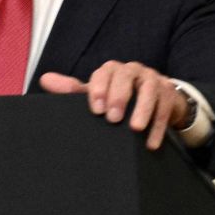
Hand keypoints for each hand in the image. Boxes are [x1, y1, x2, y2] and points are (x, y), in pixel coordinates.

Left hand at [39, 61, 188, 150]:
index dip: (100, 88)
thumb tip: (44, 80)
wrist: (154, 100)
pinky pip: (165, 108)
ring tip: (135, 129)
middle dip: (120, 96)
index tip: (96, 110)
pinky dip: (158, 127)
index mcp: (113, 70)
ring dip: (143, 109)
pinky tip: (151, 144)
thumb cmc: (119, 97)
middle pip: (126, 76)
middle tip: (113, 119)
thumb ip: (73, 90)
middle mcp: (133, 71)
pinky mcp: (169, 94)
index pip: (105, 72)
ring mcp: (153, 80)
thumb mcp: (97, 94)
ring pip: (149, 90)